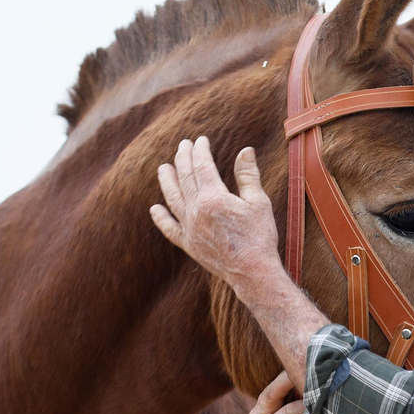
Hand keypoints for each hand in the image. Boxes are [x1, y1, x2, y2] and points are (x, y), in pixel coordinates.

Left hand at [151, 138, 278, 288]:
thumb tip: (245, 150)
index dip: (200, 150)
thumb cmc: (259, 237)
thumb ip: (248, 175)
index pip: (202, 166)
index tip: (201, 140)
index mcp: (213, 197)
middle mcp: (196, 210)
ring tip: (163, 168)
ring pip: (172, 198)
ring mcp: (189, 228)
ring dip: (167, 181)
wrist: (252, 273)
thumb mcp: (258, 202)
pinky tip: (154, 209)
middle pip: (185, 177)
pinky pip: (169, 229)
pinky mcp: (189, 244)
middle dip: (183, 158)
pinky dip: (161, 218)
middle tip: (183, 145)